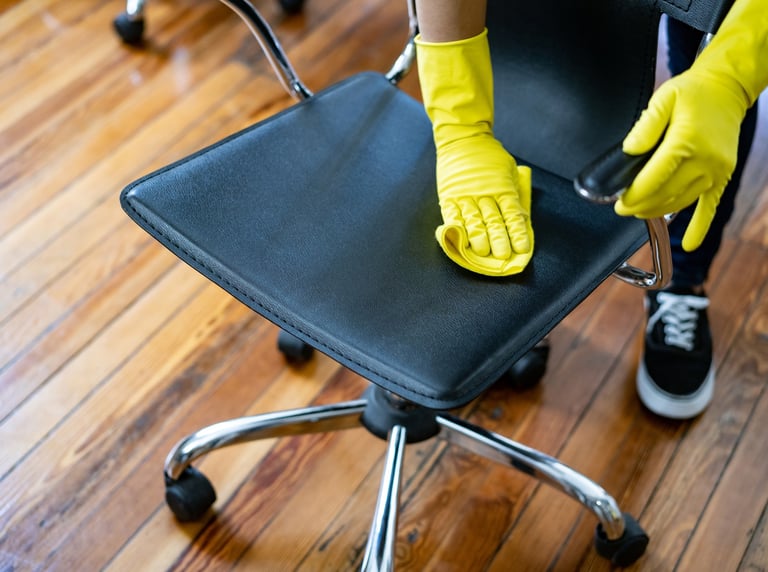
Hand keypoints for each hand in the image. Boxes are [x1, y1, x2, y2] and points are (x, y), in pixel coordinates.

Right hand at [436, 134, 530, 258]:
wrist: (463, 138)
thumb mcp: (508, 171)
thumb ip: (512, 193)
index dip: (517, 232)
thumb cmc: (489, 156)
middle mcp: (484, 193)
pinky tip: (461, 241)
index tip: (522, 248)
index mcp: (503, 187)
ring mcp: (465, 195)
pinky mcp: (449, 196)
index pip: (512, 214)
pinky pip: (452, 216)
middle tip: (502, 256)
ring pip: (473, 221)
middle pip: (493, 221)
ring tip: (482, 253)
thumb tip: (519, 218)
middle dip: (498, 240)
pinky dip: (456, 229)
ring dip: (478, 239)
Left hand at [615, 69, 745, 251]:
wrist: (727, 89)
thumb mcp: (663, 99)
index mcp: (686, 142)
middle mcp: (704, 161)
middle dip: (640, 207)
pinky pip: (710, 206)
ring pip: (682, 203)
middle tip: (622, 209)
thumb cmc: (693, 93)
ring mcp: (716, 171)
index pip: (654, 179)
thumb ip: (644, 127)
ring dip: (658, 212)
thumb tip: (629, 151)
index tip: (619, 203)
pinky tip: (689, 244)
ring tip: (639, 212)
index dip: (634, 196)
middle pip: (666, 195)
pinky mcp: (722, 176)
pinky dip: (700, 226)